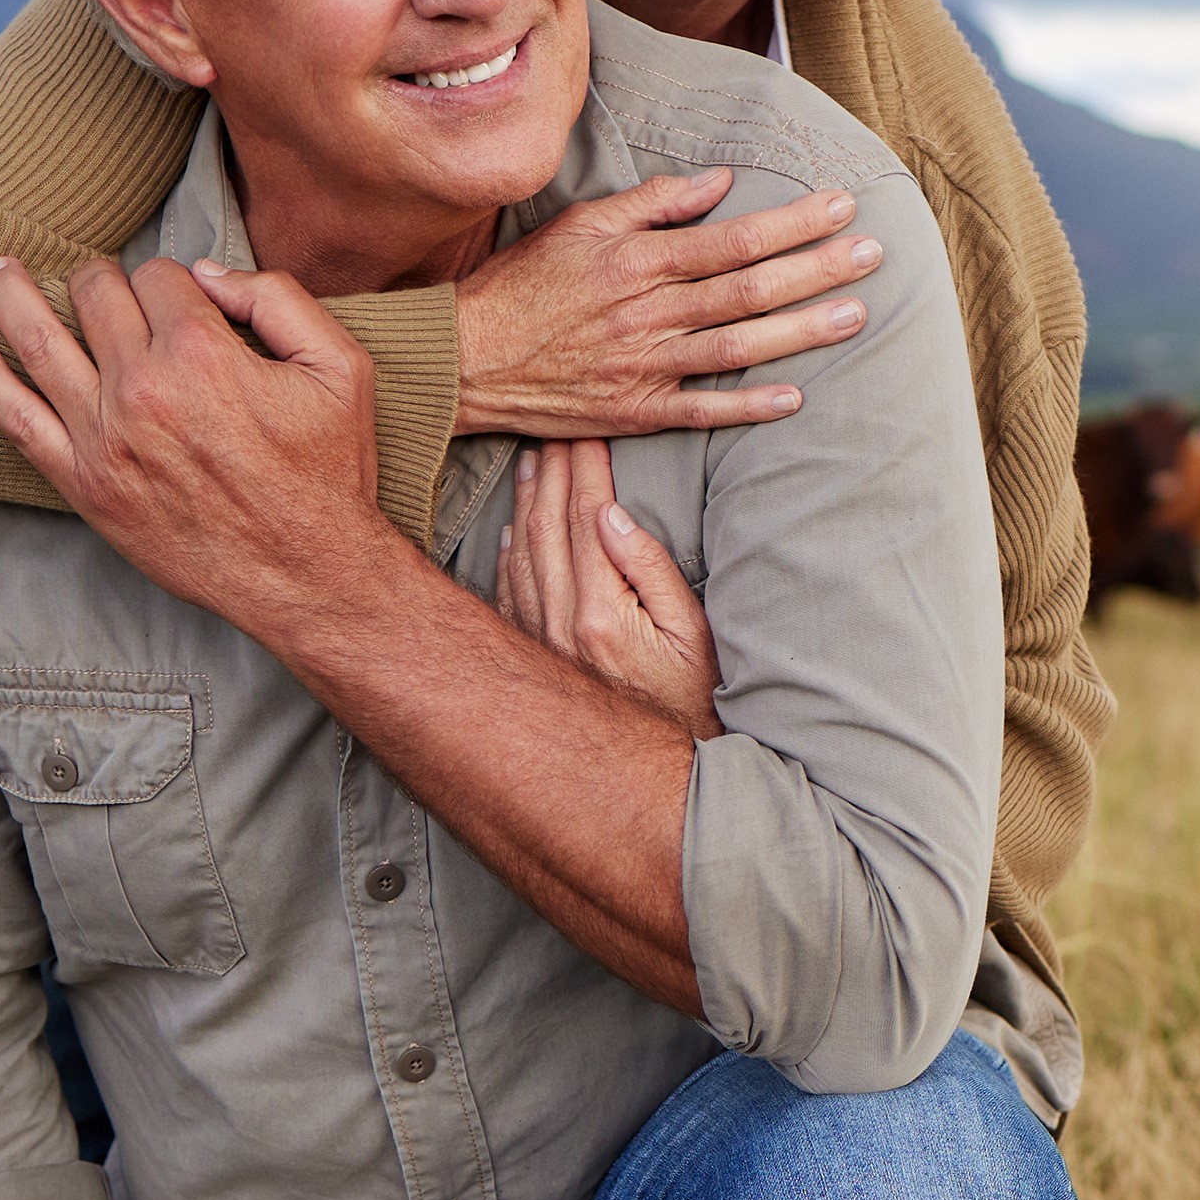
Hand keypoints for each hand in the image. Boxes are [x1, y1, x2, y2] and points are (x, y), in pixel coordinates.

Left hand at [0, 254, 383, 622]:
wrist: (306, 573)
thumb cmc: (326, 472)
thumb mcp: (342, 367)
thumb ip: (279, 298)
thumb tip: (207, 272)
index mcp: (205, 352)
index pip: (161, 276)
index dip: (175, 281)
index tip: (189, 304)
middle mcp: (144, 388)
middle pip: (97, 297)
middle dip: (102, 281)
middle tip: (106, 287)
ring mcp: (105, 437)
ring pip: (39, 339)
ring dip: (12, 295)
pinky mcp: (83, 481)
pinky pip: (14, 416)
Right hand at [451, 172, 877, 439]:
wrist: (465, 360)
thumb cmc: (523, 285)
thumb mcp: (579, 225)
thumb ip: (651, 204)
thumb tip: (718, 182)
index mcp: (637, 263)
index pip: (731, 238)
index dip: (792, 223)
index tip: (841, 205)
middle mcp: (647, 314)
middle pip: (748, 289)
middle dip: (817, 269)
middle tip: (874, 254)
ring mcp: (643, 367)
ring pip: (737, 347)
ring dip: (801, 331)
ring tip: (855, 315)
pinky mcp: (634, 412)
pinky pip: (700, 412)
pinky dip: (747, 408)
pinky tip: (794, 398)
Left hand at [493, 438, 722, 735]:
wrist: (653, 772)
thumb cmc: (691, 699)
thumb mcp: (691, 633)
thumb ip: (649, 571)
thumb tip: (611, 516)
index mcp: (600, 614)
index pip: (586, 519)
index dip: (586, 469)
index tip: (588, 431)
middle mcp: (557, 624)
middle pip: (546, 526)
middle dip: (551, 470)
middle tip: (554, 427)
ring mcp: (537, 639)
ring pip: (520, 551)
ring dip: (525, 500)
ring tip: (530, 459)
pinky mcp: (530, 651)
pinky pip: (508, 588)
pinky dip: (508, 548)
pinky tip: (512, 525)